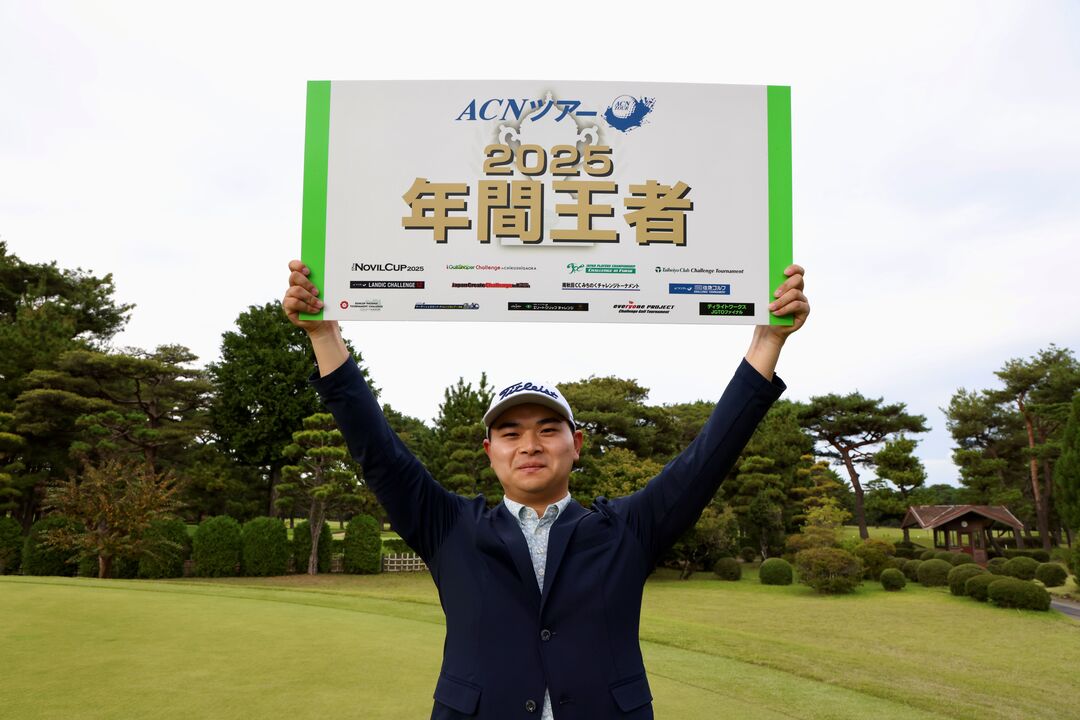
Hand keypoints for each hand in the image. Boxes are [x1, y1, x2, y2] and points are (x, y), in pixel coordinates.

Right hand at [283, 259, 335, 336]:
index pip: (294, 266)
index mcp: (302, 278)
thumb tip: (328, 276)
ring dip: (310, 297)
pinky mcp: (288, 306)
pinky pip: (295, 303)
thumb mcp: (325, 292)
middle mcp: (294, 285)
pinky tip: (315, 310)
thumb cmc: (324, 304)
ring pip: (296, 290)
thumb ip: (323, 283)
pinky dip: (307, 306)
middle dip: (306, 282)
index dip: (298, 265)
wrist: (323, 321)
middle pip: (294, 276)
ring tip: (320, 304)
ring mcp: (289, 295)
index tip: (308, 271)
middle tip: (317, 291)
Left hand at [744, 264, 806, 379]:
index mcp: (790, 284)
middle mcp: (799, 290)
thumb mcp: (766, 298)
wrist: (768, 329)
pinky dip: (785, 309)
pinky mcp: (804, 311)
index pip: (798, 271)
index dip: (794, 268)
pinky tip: (776, 313)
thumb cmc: (767, 311)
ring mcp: (803, 300)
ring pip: (795, 294)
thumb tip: (764, 277)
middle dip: (785, 285)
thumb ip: (769, 288)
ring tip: (770, 307)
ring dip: (782, 300)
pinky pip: (797, 306)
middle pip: (798, 280)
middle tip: (774, 293)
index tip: (784, 272)